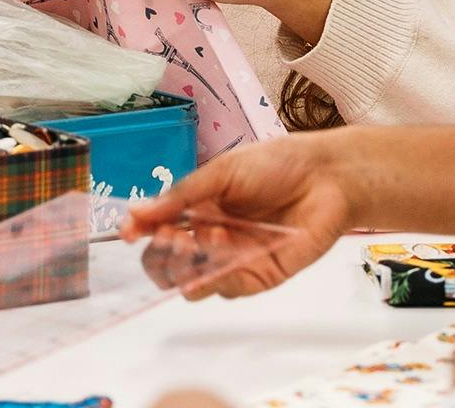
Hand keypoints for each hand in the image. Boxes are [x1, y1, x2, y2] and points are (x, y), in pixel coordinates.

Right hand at [120, 131, 358, 296]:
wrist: (326, 176)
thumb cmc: (275, 164)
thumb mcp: (221, 173)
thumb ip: (179, 197)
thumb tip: (133, 214)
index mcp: (200, 209)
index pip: (159, 231)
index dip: (142, 234)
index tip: (128, 234)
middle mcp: (212, 237)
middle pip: (170, 264)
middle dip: (162, 255)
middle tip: (170, 237)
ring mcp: (234, 259)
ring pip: (194, 281)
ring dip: (190, 265)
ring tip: (202, 238)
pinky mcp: (258, 276)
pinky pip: (228, 288)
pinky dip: (218, 275)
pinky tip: (222, 251)